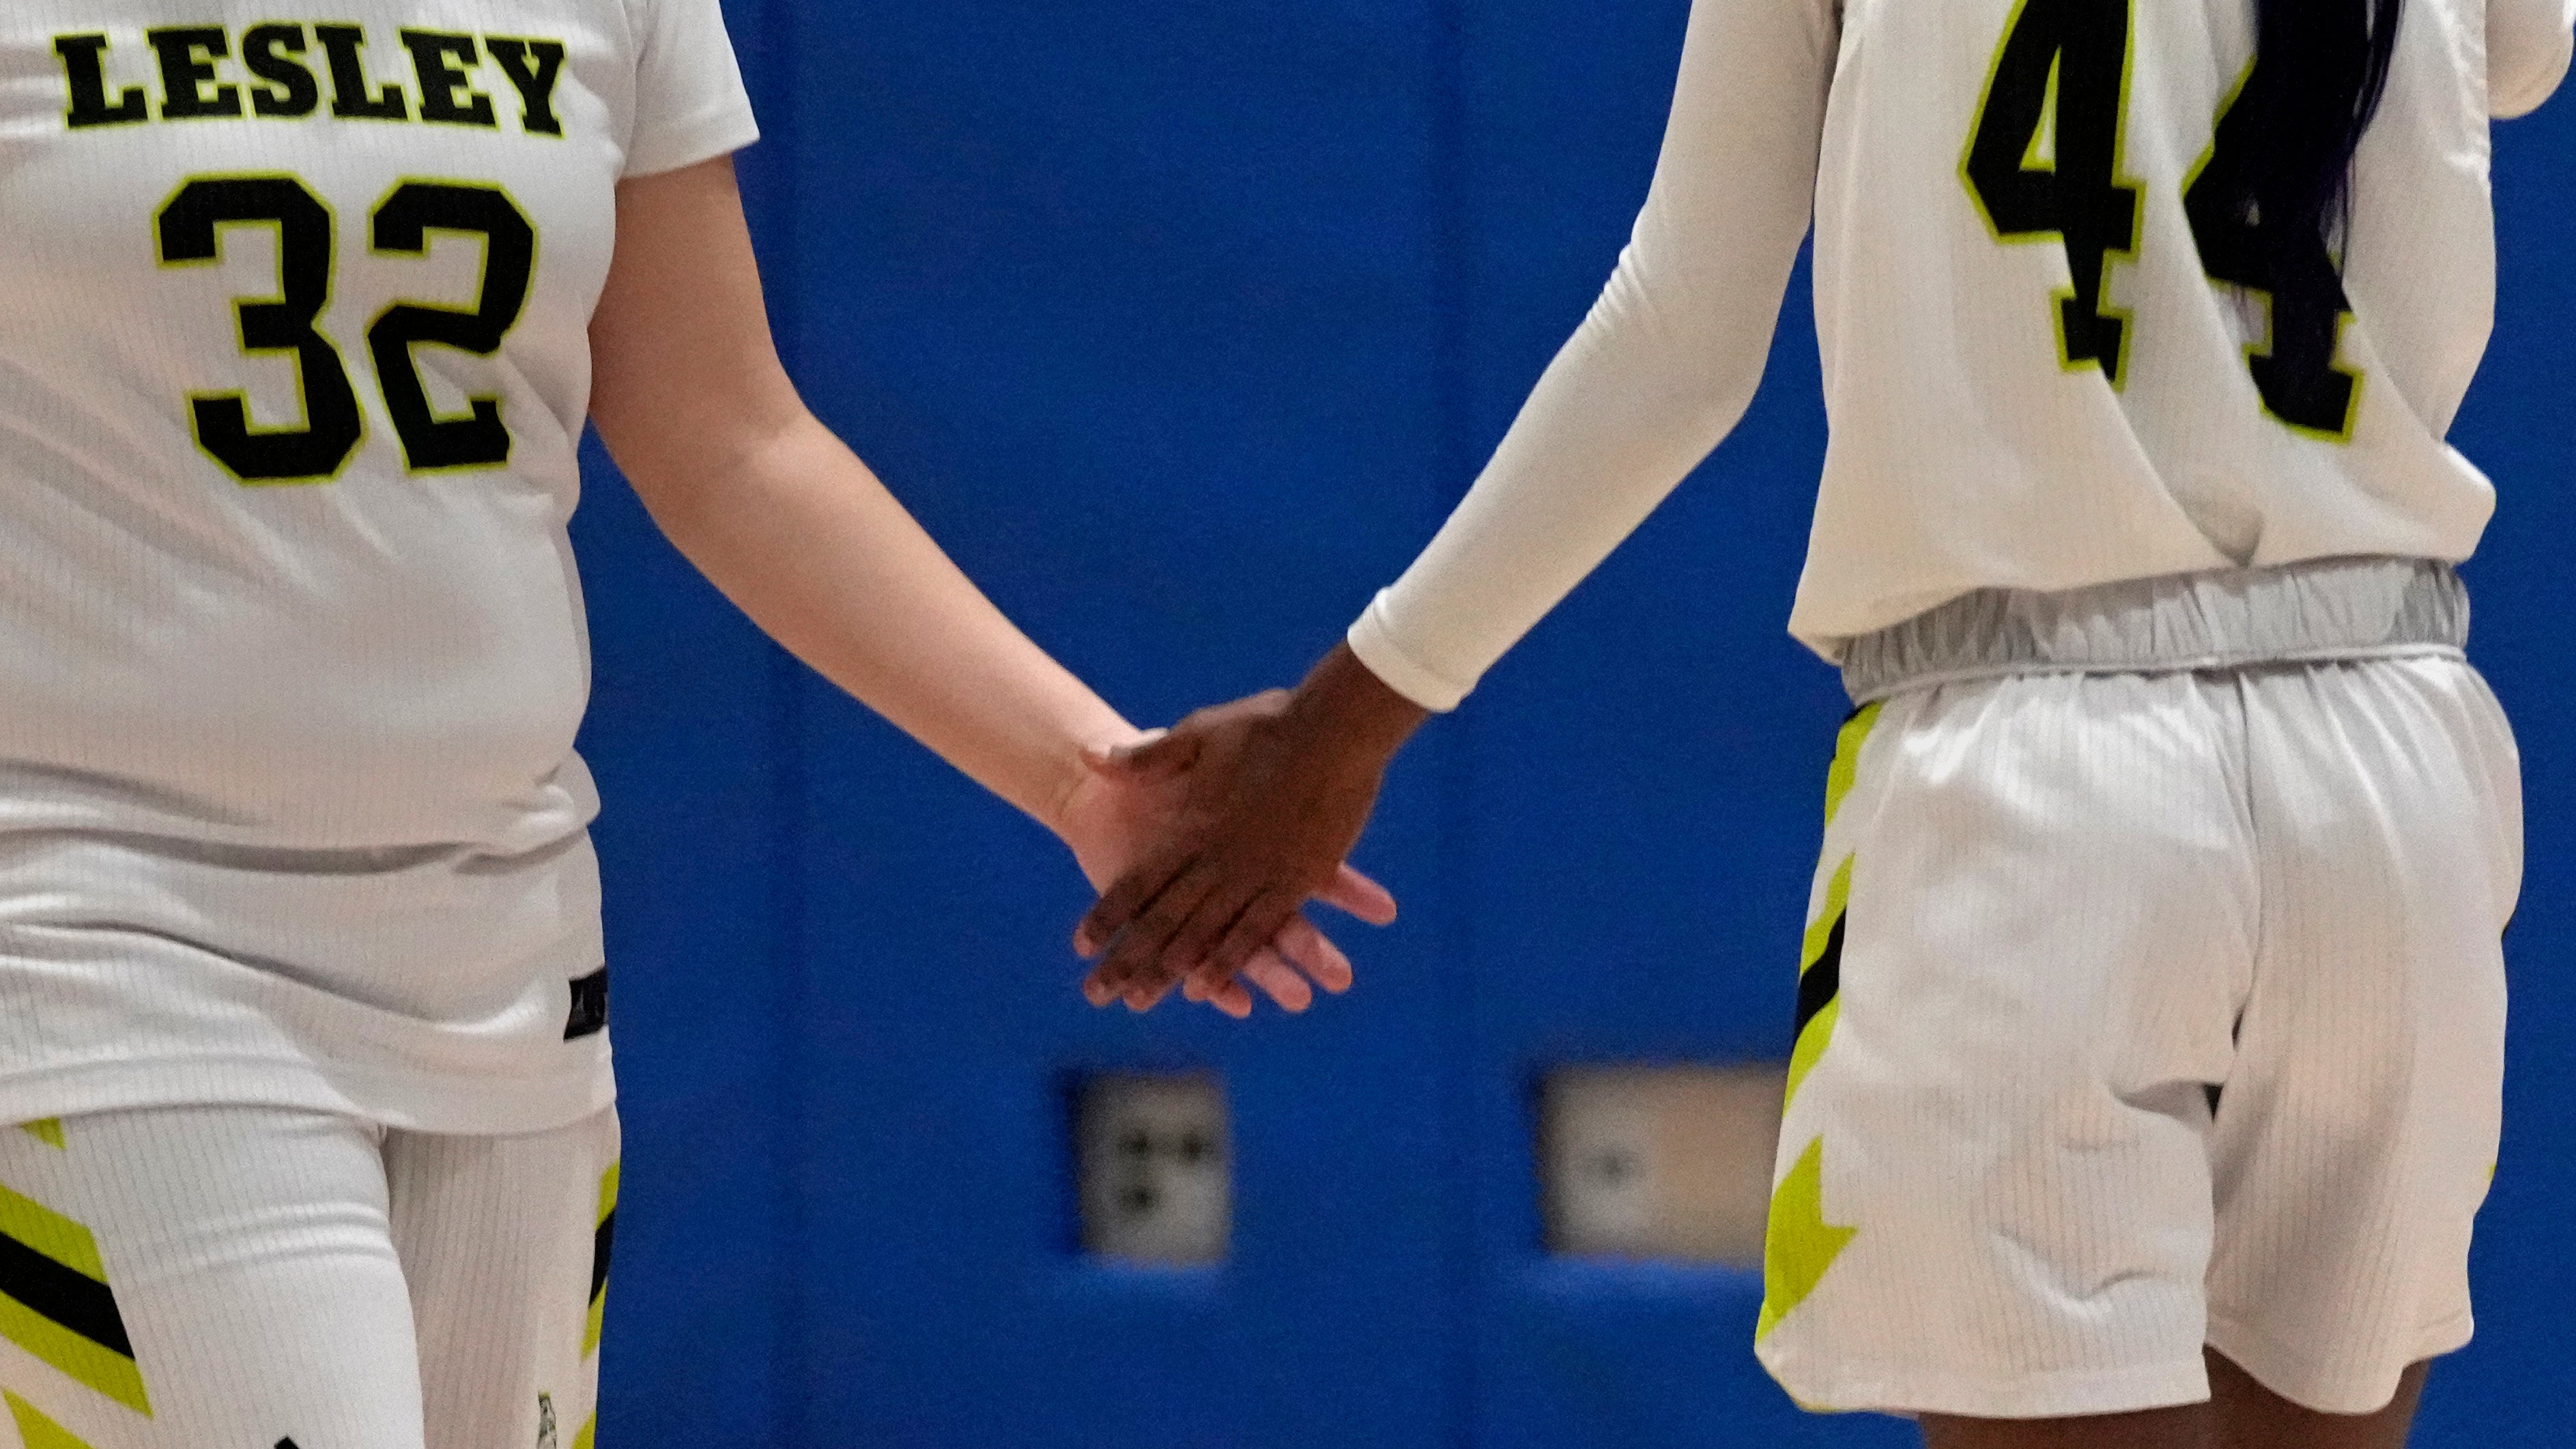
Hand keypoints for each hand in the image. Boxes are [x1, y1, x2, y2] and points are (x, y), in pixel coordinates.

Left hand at [1077, 644, 1428, 1009]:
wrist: (1336, 726)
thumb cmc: (1270, 724)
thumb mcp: (1198, 732)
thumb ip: (1145, 756)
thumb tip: (1086, 756)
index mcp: (1192, 826)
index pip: (1139, 882)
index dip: (1108, 915)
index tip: (1080, 946)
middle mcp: (1217, 859)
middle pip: (1162, 921)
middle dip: (1128, 960)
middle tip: (1097, 994)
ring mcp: (1256, 874)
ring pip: (1202, 937)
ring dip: (1168, 973)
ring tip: (1137, 1003)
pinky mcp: (1295, 882)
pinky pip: (1254, 932)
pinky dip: (1227, 963)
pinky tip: (1206, 990)